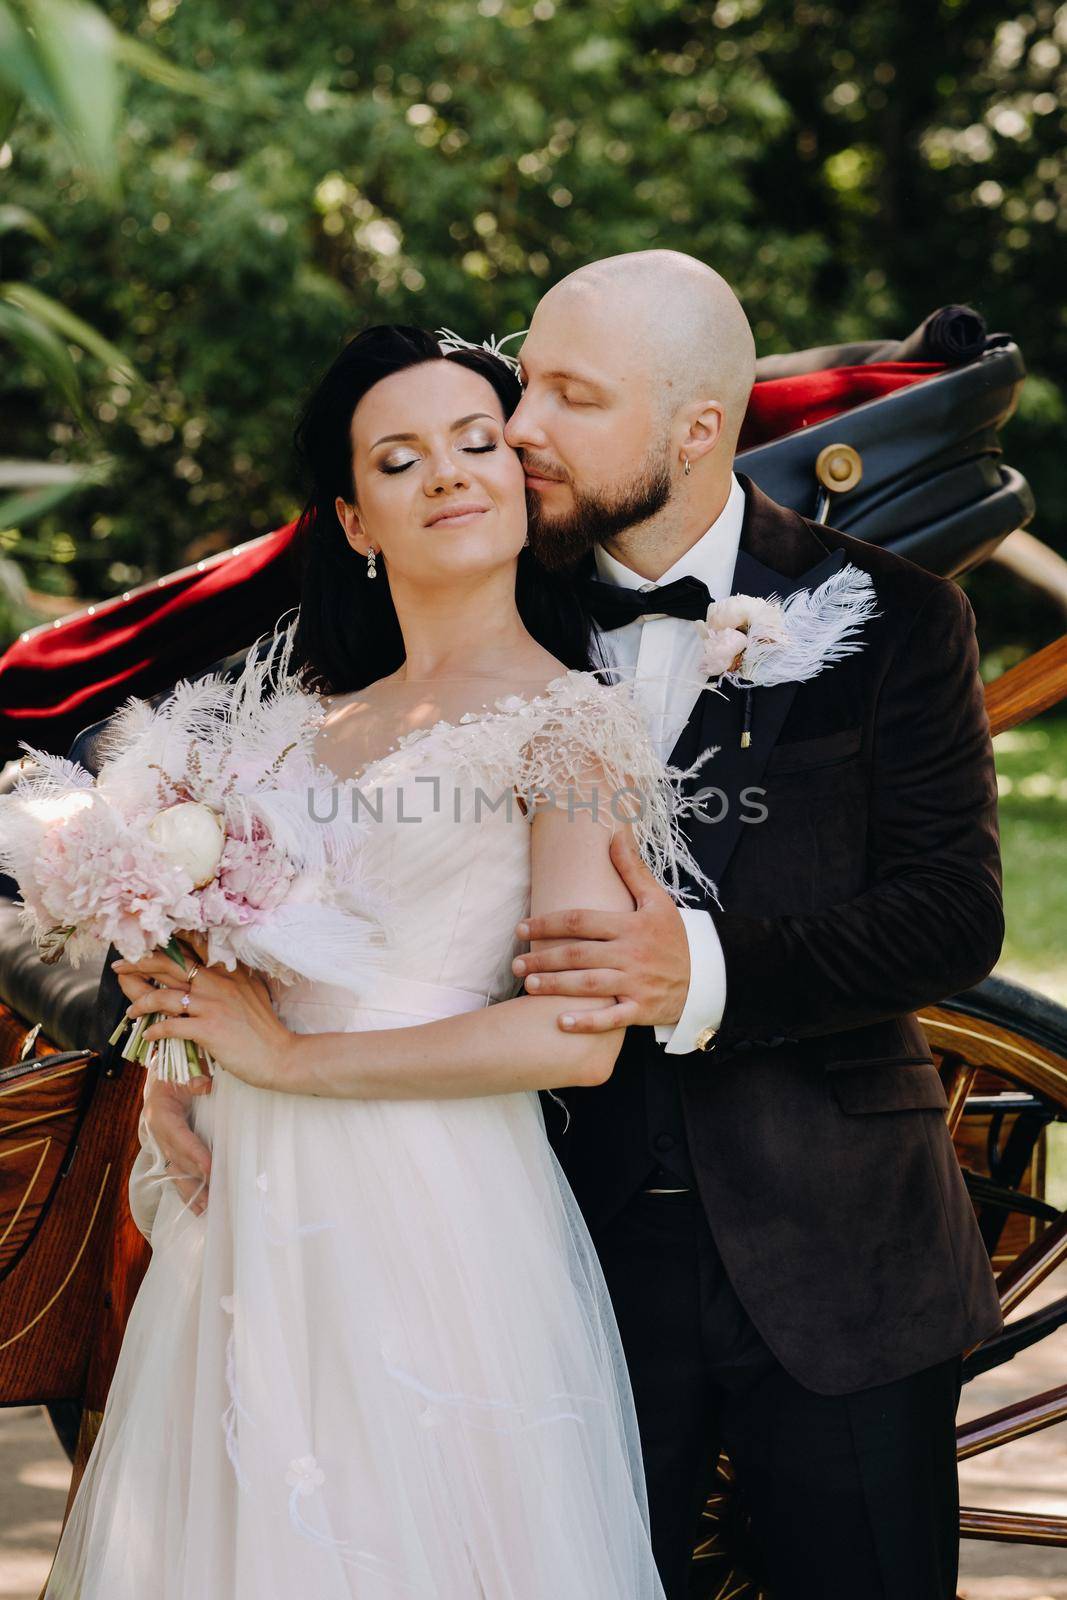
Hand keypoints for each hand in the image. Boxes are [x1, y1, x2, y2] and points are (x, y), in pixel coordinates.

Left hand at [113, 937, 294, 1091]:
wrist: (280, 1057)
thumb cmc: (265, 1029)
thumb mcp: (253, 992)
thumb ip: (234, 977)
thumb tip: (218, 968)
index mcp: (229, 972)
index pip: (193, 947)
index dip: (166, 942)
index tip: (145, 942)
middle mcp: (219, 982)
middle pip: (170, 965)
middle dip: (139, 962)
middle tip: (120, 965)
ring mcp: (213, 1005)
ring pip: (165, 995)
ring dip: (141, 1001)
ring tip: (131, 1010)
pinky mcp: (209, 1028)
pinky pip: (171, 1025)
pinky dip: (155, 1030)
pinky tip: (148, 1035)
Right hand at [143, 1070, 211, 1214]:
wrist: (161, 1077)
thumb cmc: (174, 1073)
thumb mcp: (180, 1070)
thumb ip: (193, 1078)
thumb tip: (205, 1084)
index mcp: (160, 1112)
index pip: (178, 1135)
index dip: (193, 1152)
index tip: (210, 1167)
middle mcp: (157, 1133)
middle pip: (177, 1159)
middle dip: (196, 1179)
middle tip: (215, 1197)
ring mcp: (161, 1144)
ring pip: (176, 1171)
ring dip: (192, 1191)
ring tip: (207, 1210)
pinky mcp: (168, 1151)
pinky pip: (176, 1173)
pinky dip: (187, 1190)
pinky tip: (199, 1208)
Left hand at [513, 829, 690, 1033]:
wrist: (706, 976)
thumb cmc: (674, 937)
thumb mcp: (658, 900)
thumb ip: (632, 869)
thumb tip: (615, 834)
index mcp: (630, 926)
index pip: (581, 921)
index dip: (548, 923)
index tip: (522, 929)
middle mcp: (630, 954)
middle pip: (578, 955)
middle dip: (544, 958)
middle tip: (516, 964)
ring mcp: (635, 983)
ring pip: (588, 985)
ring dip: (555, 986)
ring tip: (528, 985)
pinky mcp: (641, 1009)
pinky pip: (611, 1018)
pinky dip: (587, 1023)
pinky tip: (560, 1022)